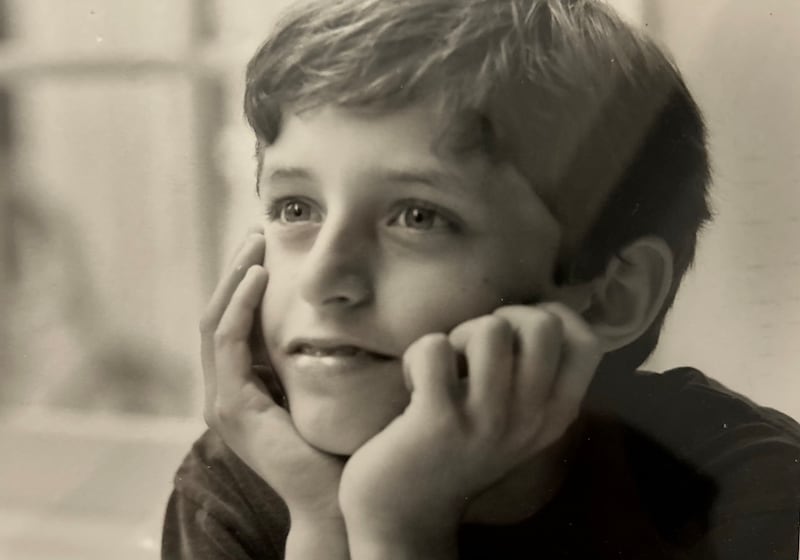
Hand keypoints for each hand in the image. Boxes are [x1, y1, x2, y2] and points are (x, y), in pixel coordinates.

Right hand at [199, 228, 345, 527]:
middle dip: (234, 270)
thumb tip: (333, 314)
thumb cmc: (336, 444)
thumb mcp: (319, 388)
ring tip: (254, 242)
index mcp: (242, 387)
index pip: (232, 322)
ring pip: (216, 320)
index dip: (243, 282)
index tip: (265, 247)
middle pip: (218, 314)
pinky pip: (228, 341)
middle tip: (255, 232)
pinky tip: (257, 276)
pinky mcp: (232, 406)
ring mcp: (223, 400)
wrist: (334, 497)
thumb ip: (311, 357)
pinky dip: (240, 305)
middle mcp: (224, 391)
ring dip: (234, 277)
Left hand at [339, 303, 601, 558]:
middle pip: (543, 325)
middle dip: (502, 318)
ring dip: (457, 336)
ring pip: (489, 330)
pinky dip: (418, 355)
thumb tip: (541, 309)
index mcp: (554, 414)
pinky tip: (415, 384)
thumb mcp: (515, 420)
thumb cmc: (458, 448)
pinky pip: (435, 349)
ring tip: (445, 368)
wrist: (406, 512)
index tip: (515, 333)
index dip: (550, 316)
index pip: (586, 343)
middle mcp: (529, 418)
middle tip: (475, 350)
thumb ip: (535, 376)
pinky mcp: (438, 421)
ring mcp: (485, 420)